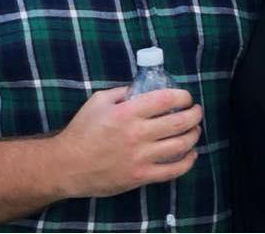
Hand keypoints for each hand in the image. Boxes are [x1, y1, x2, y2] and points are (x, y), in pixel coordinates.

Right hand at [52, 87, 202, 197]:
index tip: (186, 97)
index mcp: (128, 112)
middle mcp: (137, 133)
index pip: (165, 99)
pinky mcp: (140, 177)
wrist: (68, 165)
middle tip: (197, 111)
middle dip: (194, 114)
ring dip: (193, 136)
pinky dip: (187, 162)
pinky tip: (191, 155)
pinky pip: (171, 171)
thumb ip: (122, 92)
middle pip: (178, 122)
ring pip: (179, 146)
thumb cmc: (82, 130)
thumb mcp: (99, 101)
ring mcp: (140, 157)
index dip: (182, 96)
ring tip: (195, 130)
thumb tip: (142, 88)